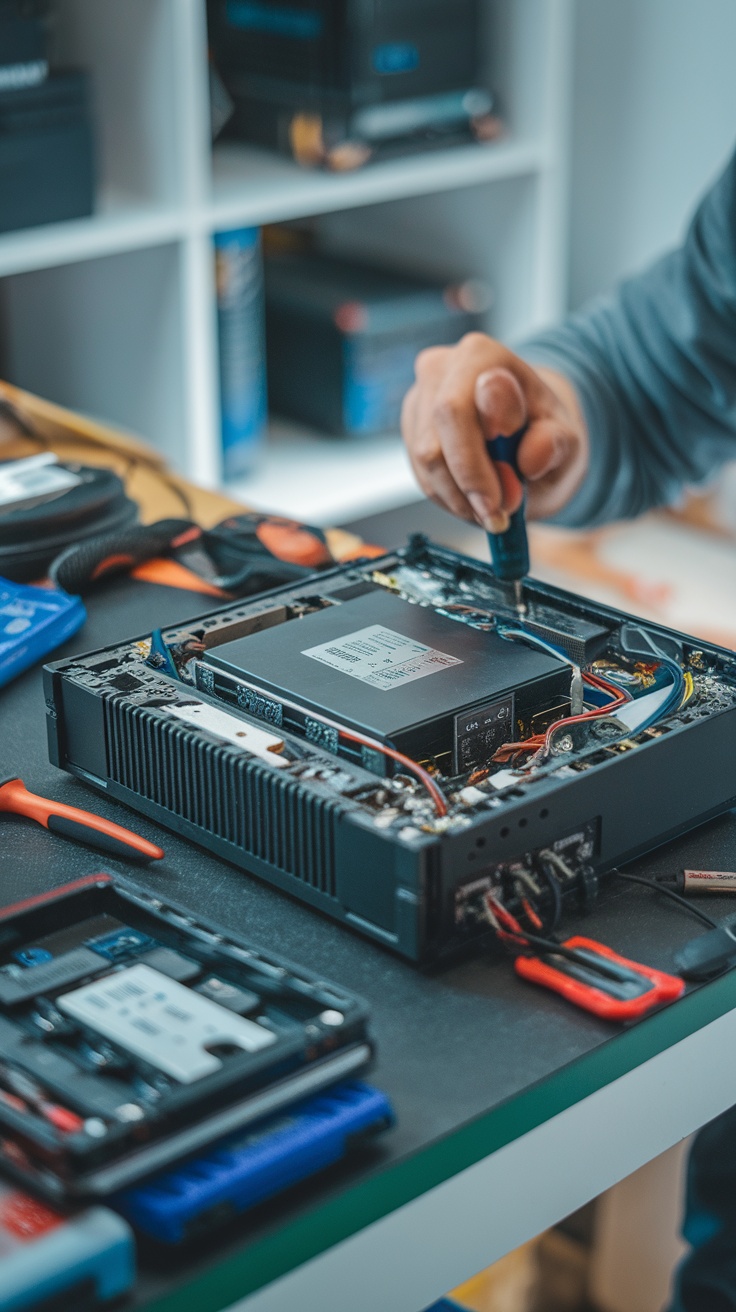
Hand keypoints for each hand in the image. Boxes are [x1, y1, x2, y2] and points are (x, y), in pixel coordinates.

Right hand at [400, 332, 588, 530]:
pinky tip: (476, 497)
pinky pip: (422, 476)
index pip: (457, 410)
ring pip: (425, 466)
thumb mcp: (567, 439)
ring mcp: (420, 400)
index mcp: (481, 356)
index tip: (506, 498)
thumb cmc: (544, 430)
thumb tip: (531, 457)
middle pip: (433, 445)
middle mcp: (441, 370)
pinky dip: (451, 498)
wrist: (529, 430)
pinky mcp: (411, 430)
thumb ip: (554, 444)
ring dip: (461, 499)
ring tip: (495, 508)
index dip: (474, 463)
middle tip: (499, 517)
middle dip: (468, 489)